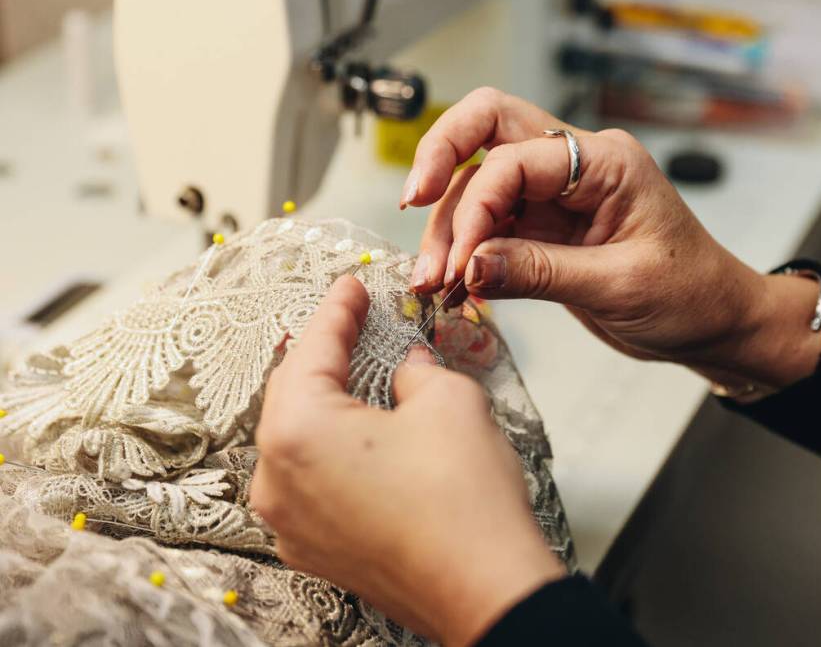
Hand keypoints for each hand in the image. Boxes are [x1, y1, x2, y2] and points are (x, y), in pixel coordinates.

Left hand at [251, 276, 564, 646]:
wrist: (486, 590)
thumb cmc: (464, 500)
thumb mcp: (448, 402)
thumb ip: (415, 370)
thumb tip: (406, 368)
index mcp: (297, 432)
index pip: (312, 350)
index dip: (337, 311)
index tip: (351, 287)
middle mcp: (276, 480)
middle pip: (293, 394)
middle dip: (325, 354)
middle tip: (352, 321)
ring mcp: (289, 523)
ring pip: (297, 440)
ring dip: (325, 403)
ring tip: (357, 373)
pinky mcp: (313, 550)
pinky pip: (310, 481)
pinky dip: (330, 450)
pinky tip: (361, 434)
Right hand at [403, 87, 820, 387]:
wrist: (713, 322)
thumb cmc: (690, 294)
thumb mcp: (619, 286)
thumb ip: (541, 272)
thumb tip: (471, 263)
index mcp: (605, 162)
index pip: (515, 157)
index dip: (476, 206)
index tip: (461, 261)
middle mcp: (576, 166)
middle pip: (488, 127)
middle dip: (441, 162)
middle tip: (412, 206)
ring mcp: (556, 195)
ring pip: (479, 183)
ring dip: (448, 227)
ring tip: (432, 282)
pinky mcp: (544, 228)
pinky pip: (490, 226)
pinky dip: (465, 252)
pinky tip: (452, 287)